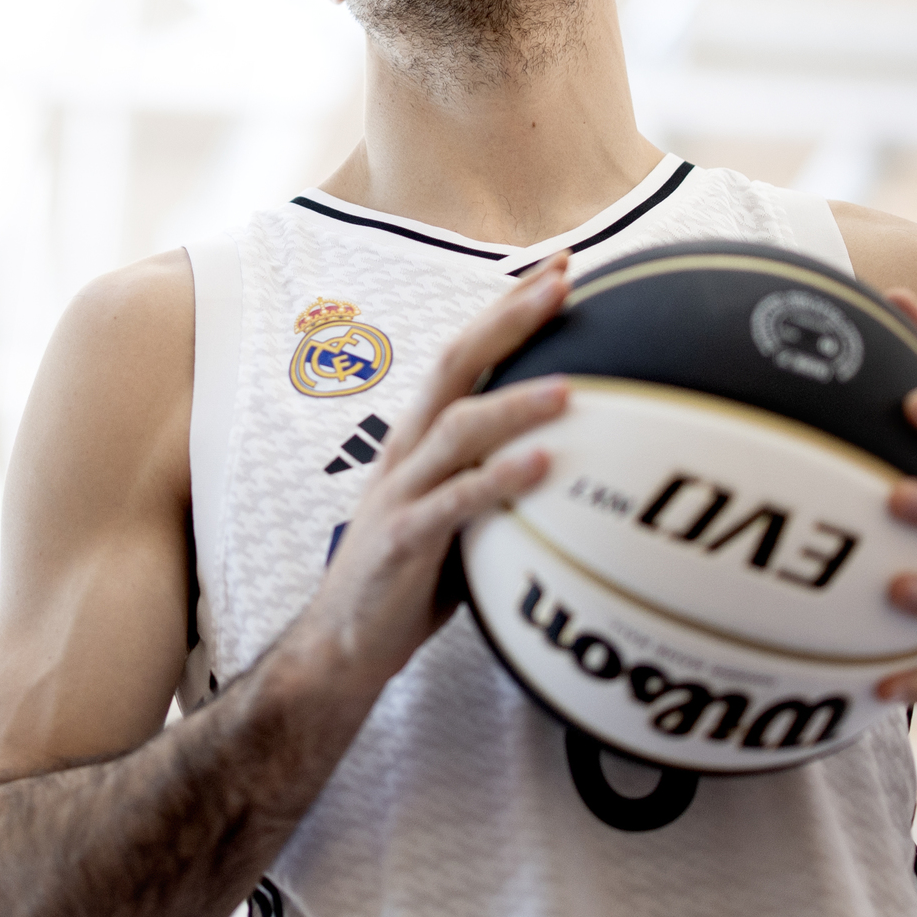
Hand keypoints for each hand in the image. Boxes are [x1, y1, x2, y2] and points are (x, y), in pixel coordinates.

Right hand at [290, 257, 574, 701]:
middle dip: (508, 320)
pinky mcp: (403, 543)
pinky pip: (454, 503)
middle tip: (562, 283)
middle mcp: (406, 453)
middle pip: (454, 365)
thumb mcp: (456, 513)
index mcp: (419, 440)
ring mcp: (401, 494)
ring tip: (571, 388)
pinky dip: (499, 480)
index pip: (463, 355)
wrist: (340, 646)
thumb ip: (496, 476)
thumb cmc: (407, 581)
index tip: (559, 269)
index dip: (506, 309)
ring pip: (457, 429)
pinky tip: (543, 466)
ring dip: (516, 403)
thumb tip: (577, 456)